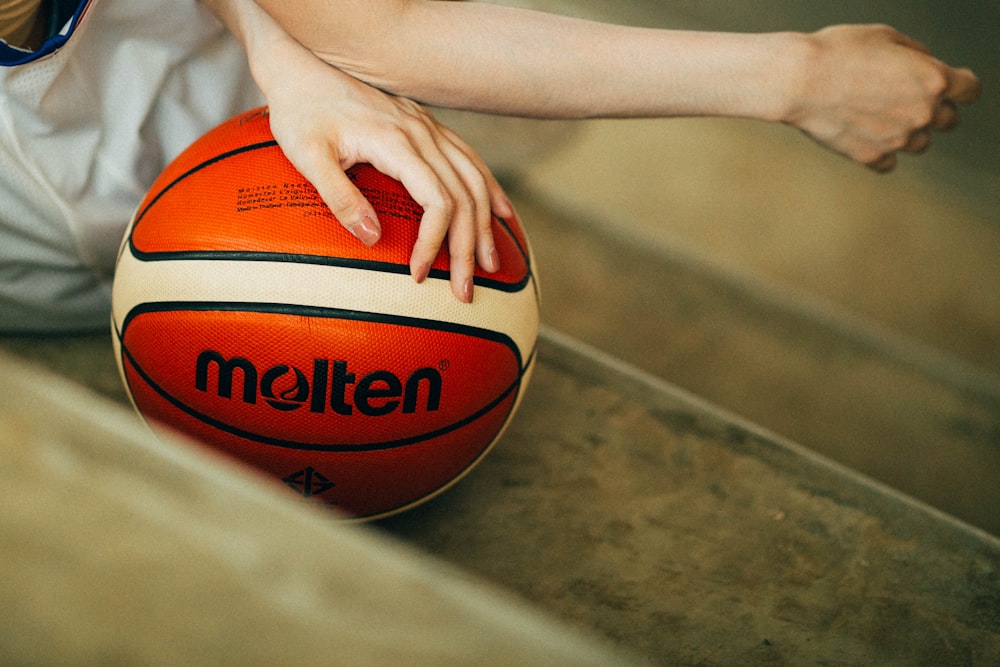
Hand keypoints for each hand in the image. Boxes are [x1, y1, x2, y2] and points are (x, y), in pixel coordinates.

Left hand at [246, 8, 511, 302]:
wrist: (301, 62)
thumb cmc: (300, 112)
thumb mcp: (308, 157)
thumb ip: (340, 198)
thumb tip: (374, 240)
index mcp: (397, 143)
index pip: (437, 202)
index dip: (434, 243)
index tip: (416, 274)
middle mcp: (422, 133)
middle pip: (464, 197)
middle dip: (468, 248)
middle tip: (464, 291)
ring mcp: (428, 127)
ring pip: (475, 179)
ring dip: (486, 225)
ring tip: (490, 263)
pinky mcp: (426, 126)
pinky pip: (470, 160)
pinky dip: (489, 190)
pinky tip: (500, 213)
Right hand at [786, 24, 979, 171]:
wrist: (799, 81)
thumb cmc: (838, 53)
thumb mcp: (886, 37)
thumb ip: (915, 56)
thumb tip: (921, 67)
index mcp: (934, 79)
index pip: (970, 90)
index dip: (961, 86)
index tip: (952, 88)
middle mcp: (922, 113)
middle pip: (949, 121)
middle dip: (934, 110)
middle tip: (908, 101)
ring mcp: (898, 139)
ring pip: (920, 144)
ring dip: (908, 132)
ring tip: (881, 119)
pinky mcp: (871, 157)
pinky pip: (889, 162)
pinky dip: (882, 152)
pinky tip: (866, 137)